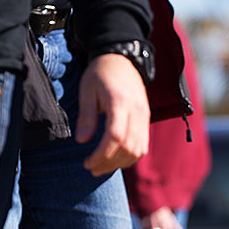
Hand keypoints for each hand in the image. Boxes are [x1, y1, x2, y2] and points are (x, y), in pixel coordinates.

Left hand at [75, 53, 149, 175]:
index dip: (101, 155)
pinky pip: (143, 146)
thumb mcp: (87, 90)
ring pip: (138, 150)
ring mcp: (144, 117)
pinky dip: (130, 157)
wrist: (123, 60)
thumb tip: (82, 141)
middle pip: (128, 147)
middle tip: (91, 168)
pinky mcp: (146, 120)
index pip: (116, 137)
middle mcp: (137, 111)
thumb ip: (86, 116)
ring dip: (120, 163)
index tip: (87, 163)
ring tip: (101, 167)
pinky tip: (115, 160)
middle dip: (109, 163)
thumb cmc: (101, 74)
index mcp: (120, 102)